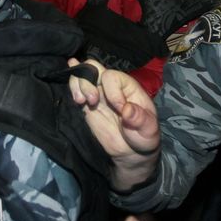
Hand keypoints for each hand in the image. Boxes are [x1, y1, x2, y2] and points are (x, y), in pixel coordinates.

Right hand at [68, 59, 159, 190]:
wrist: (131, 152)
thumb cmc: (144, 137)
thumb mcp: (148, 130)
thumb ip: (140, 119)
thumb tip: (127, 110)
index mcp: (128, 87)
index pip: (113, 77)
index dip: (113, 92)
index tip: (120, 110)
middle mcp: (112, 87)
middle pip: (94, 67)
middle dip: (88, 81)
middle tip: (92, 101)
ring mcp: (98, 94)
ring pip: (82, 75)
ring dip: (78, 85)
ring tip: (81, 101)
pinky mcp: (87, 105)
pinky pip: (76, 89)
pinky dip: (72, 89)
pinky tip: (77, 100)